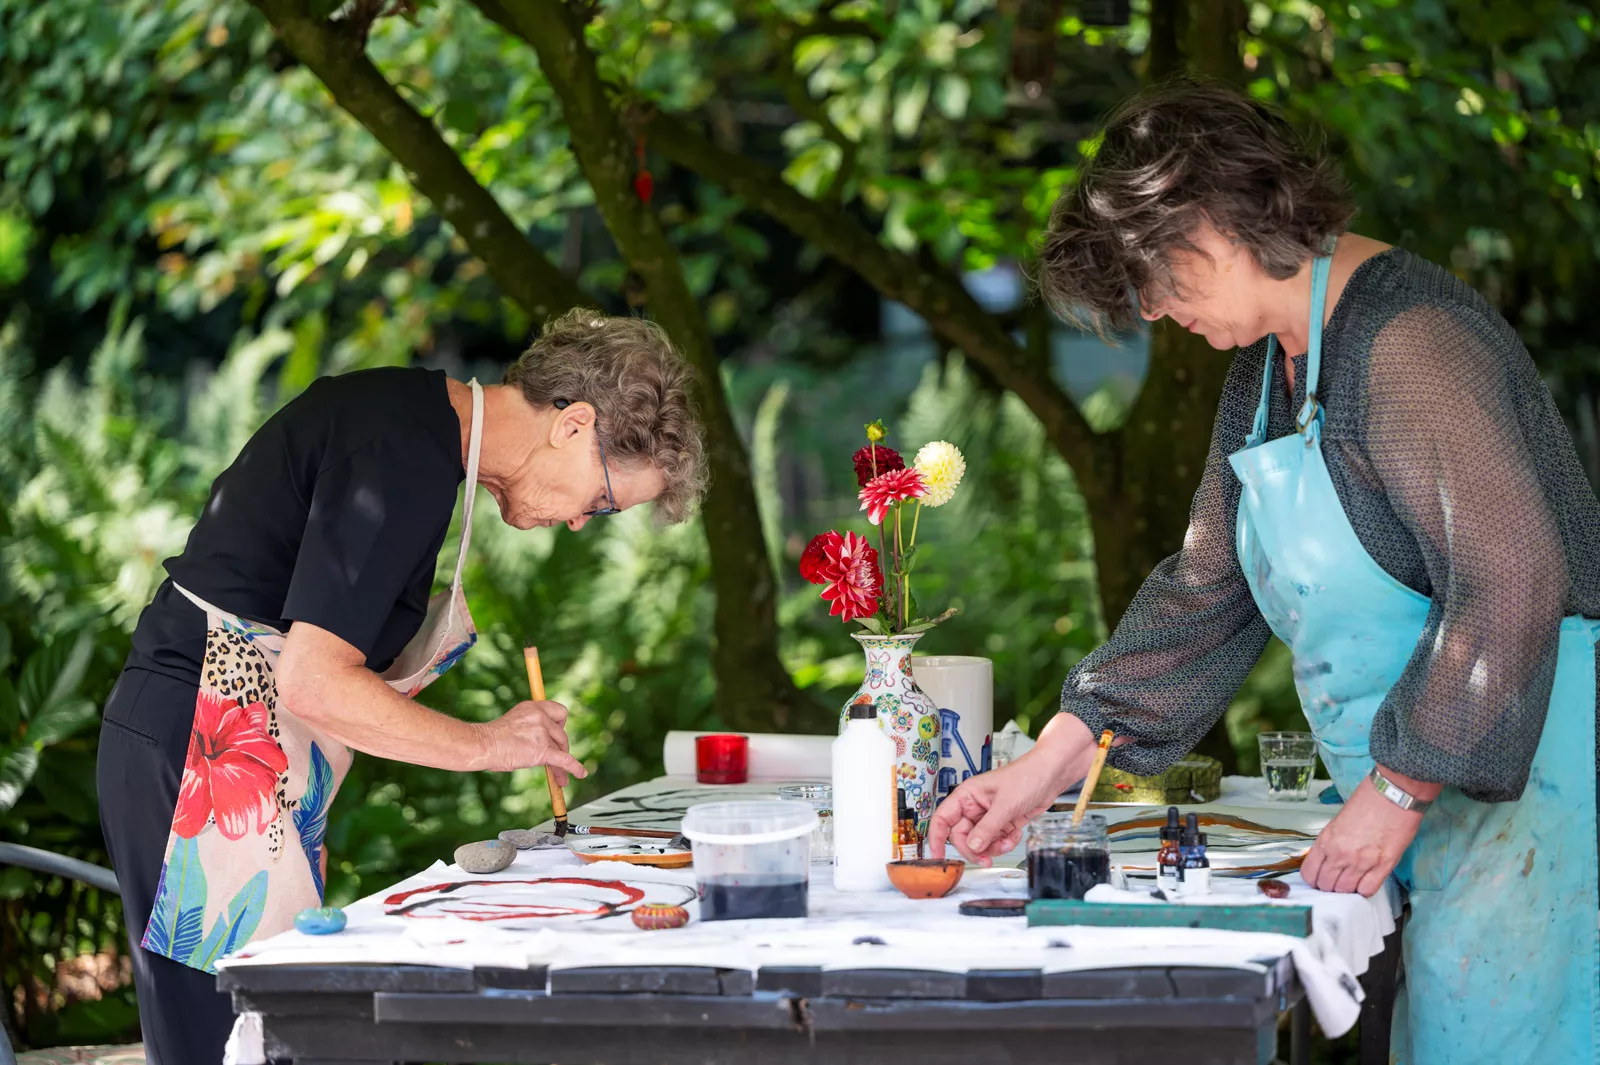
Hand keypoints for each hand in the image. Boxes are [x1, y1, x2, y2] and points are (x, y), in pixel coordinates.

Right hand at [474, 700, 587, 782]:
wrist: (482, 744)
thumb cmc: (492, 738)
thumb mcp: (515, 723)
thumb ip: (530, 727)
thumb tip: (541, 743)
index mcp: (533, 707)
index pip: (559, 711)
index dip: (560, 725)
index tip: (557, 735)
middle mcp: (540, 716)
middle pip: (562, 733)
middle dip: (561, 748)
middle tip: (556, 761)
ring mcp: (543, 732)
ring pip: (561, 749)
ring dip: (561, 764)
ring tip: (560, 778)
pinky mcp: (543, 749)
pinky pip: (565, 760)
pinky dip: (574, 768)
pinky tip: (580, 774)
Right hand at [927, 714, 1097, 864]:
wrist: (1051, 775)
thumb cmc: (1026, 777)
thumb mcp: (1005, 805)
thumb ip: (987, 829)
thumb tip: (972, 848)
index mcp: (967, 796)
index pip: (943, 819)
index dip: (936, 838)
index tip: (937, 857)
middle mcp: (974, 806)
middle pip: (962, 836)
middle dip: (974, 849)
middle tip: (986, 859)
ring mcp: (989, 815)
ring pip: (980, 841)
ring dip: (993, 847)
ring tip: (1007, 843)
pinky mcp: (1003, 822)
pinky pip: (996, 840)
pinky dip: (1005, 843)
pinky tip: (1016, 835)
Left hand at [1300, 775, 1423, 895]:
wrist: (1392, 796)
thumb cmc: (1367, 802)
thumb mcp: (1337, 822)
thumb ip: (1331, 843)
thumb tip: (1328, 861)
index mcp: (1326, 841)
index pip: (1310, 873)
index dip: (1314, 879)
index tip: (1319, 879)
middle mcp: (1340, 854)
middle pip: (1326, 885)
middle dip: (1329, 886)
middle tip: (1336, 881)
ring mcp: (1361, 862)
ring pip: (1346, 891)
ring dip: (1346, 890)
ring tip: (1351, 882)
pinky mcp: (1383, 866)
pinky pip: (1368, 890)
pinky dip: (1365, 890)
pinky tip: (1365, 882)